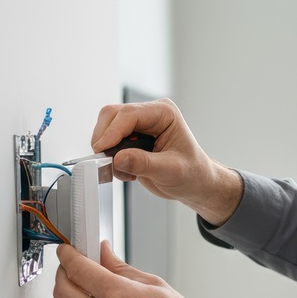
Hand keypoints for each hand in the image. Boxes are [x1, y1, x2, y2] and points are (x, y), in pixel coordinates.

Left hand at [52, 241, 240, 297]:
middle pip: (61, 291)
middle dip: (62, 273)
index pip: (77, 269)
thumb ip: (122, 269)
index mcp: (119, 296)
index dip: (68, 255)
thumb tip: (105, 255)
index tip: (67, 250)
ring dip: (72, 296)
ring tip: (88, 288)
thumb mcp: (155, 285)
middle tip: (70, 266)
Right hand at [91, 98, 243, 225]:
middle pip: (112, 115)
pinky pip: (108, 141)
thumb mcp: (171, 171)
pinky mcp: (130, 138)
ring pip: (106, 127)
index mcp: (164, 113)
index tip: (102, 149)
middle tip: (107, 162)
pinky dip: (110, 157)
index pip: (129, 114)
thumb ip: (144, 164)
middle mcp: (149, 114)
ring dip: (107, 150)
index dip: (112, 131)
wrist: (194, 184)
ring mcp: (138, 125)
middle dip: (105, 139)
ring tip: (125, 171)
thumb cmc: (191, 174)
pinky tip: (127, 171)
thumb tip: (118, 158)